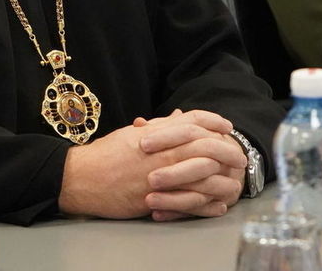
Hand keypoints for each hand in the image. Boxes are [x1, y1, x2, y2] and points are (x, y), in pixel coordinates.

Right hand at [57, 109, 245, 220]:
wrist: (81, 178)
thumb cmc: (105, 154)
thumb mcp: (132, 134)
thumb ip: (158, 126)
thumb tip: (178, 116)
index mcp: (156, 134)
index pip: (192, 121)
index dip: (212, 121)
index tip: (226, 125)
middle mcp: (161, 152)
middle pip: (204, 146)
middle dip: (226, 150)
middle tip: (240, 154)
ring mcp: (159, 176)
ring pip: (201, 174)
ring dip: (222, 177)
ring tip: (235, 180)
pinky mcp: (155, 198)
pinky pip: (189, 201)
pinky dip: (207, 203)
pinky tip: (218, 204)